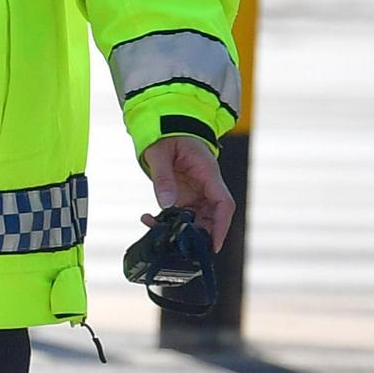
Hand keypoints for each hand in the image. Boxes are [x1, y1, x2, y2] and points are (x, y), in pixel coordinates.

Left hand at [140, 135, 234, 250]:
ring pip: (197, 219)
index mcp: (208, 172)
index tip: (212, 244)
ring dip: (180, 230)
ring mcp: (196, 192)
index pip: (224, 203)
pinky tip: (149, 220)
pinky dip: (167, 222)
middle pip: (212, 217)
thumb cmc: (166, 134)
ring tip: (157, 233)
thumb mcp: (159, 153)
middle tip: (178, 246)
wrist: (164, 126)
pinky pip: (181, 214)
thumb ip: (163, 178)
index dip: (221, 226)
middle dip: (198, 234)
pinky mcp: (184, 195)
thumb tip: (166, 204)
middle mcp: (206, 185)